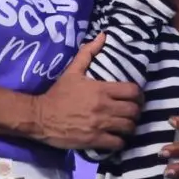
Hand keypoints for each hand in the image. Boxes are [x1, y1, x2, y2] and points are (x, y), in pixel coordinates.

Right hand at [32, 33, 143, 150]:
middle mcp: (104, 107)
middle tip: (133, 112)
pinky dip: (120, 142)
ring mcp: (100, 125)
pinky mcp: (94, 140)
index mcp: (102, 89)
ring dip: (130, 127)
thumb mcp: (72, 71)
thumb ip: (88, 53)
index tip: (136, 97)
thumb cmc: (58, 93)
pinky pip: (117, 143)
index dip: (138, 95)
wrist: (40, 117)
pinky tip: (117, 138)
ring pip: (128, 127)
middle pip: (134, 110)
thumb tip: (103, 35)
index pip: (133, 91)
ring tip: (126, 125)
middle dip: (137, 112)